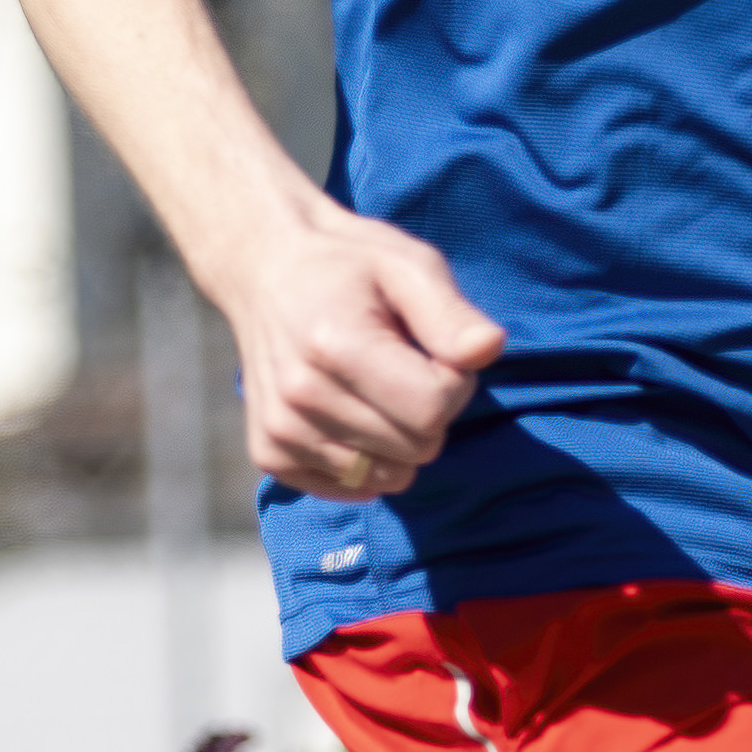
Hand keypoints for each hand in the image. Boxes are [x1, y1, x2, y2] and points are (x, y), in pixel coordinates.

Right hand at [215, 190, 506, 494]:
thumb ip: (450, 312)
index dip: (454, 383)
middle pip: (417, 449)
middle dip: (428, 411)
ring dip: (397, 439)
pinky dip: (364, 460)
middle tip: (402, 365)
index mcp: (336, 346)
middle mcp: (300, 396)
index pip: (433, 410)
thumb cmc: (348, 264)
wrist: (263, 267)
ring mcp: (280, 430)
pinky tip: (350, 414)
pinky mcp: (269, 454)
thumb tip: (488, 348)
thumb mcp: (408, 264)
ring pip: (388, 476)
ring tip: (373, 386)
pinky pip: (350, 487)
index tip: (433, 351)